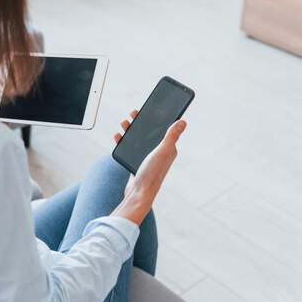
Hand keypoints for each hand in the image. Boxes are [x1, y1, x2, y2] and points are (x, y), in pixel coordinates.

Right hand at [111, 110, 186, 224]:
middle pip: (150, 132)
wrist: (139, 193)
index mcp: (168, 148)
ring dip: (131, 130)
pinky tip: (118, 137)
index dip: (157, 118)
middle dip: (141, 122)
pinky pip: (131, 148)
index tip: (149, 109)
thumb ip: (171, 136)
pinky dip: (124, 141)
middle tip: (133, 114)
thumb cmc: (152, 174)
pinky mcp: (138, 162)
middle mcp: (159, 152)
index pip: (164, 128)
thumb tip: (183, 122)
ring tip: (124, 124)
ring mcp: (148, 157)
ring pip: (139, 139)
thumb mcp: (162, 152)